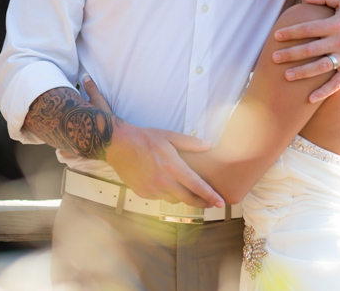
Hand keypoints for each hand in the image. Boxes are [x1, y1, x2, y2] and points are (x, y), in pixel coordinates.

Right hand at [85, 77, 223, 208]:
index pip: (196, 185)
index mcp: (173, 167)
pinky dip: (166, 193)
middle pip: (188, 199)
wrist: (119, 145)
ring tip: (188, 192)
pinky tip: (166, 185)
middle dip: (202, 203)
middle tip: (212, 204)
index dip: (210, 195)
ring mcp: (152, 190)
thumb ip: (190, 143)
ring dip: (183, 197)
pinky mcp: (143, 193)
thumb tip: (209, 145)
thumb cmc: (145, 138)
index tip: (221, 203)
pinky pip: (160, 198)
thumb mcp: (169, 136)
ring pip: (174, 200)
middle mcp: (163, 182)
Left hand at [272, 0, 339, 101]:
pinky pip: (337, 83)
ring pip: (320, 67)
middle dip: (290, 54)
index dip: (291, 32)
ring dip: (302, 73)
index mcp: (335, 24)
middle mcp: (339, 41)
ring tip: (286, 76)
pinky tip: (309, 98)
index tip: (276, 36)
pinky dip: (324, 91)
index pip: (307, 29)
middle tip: (274, 58)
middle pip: (309, 49)